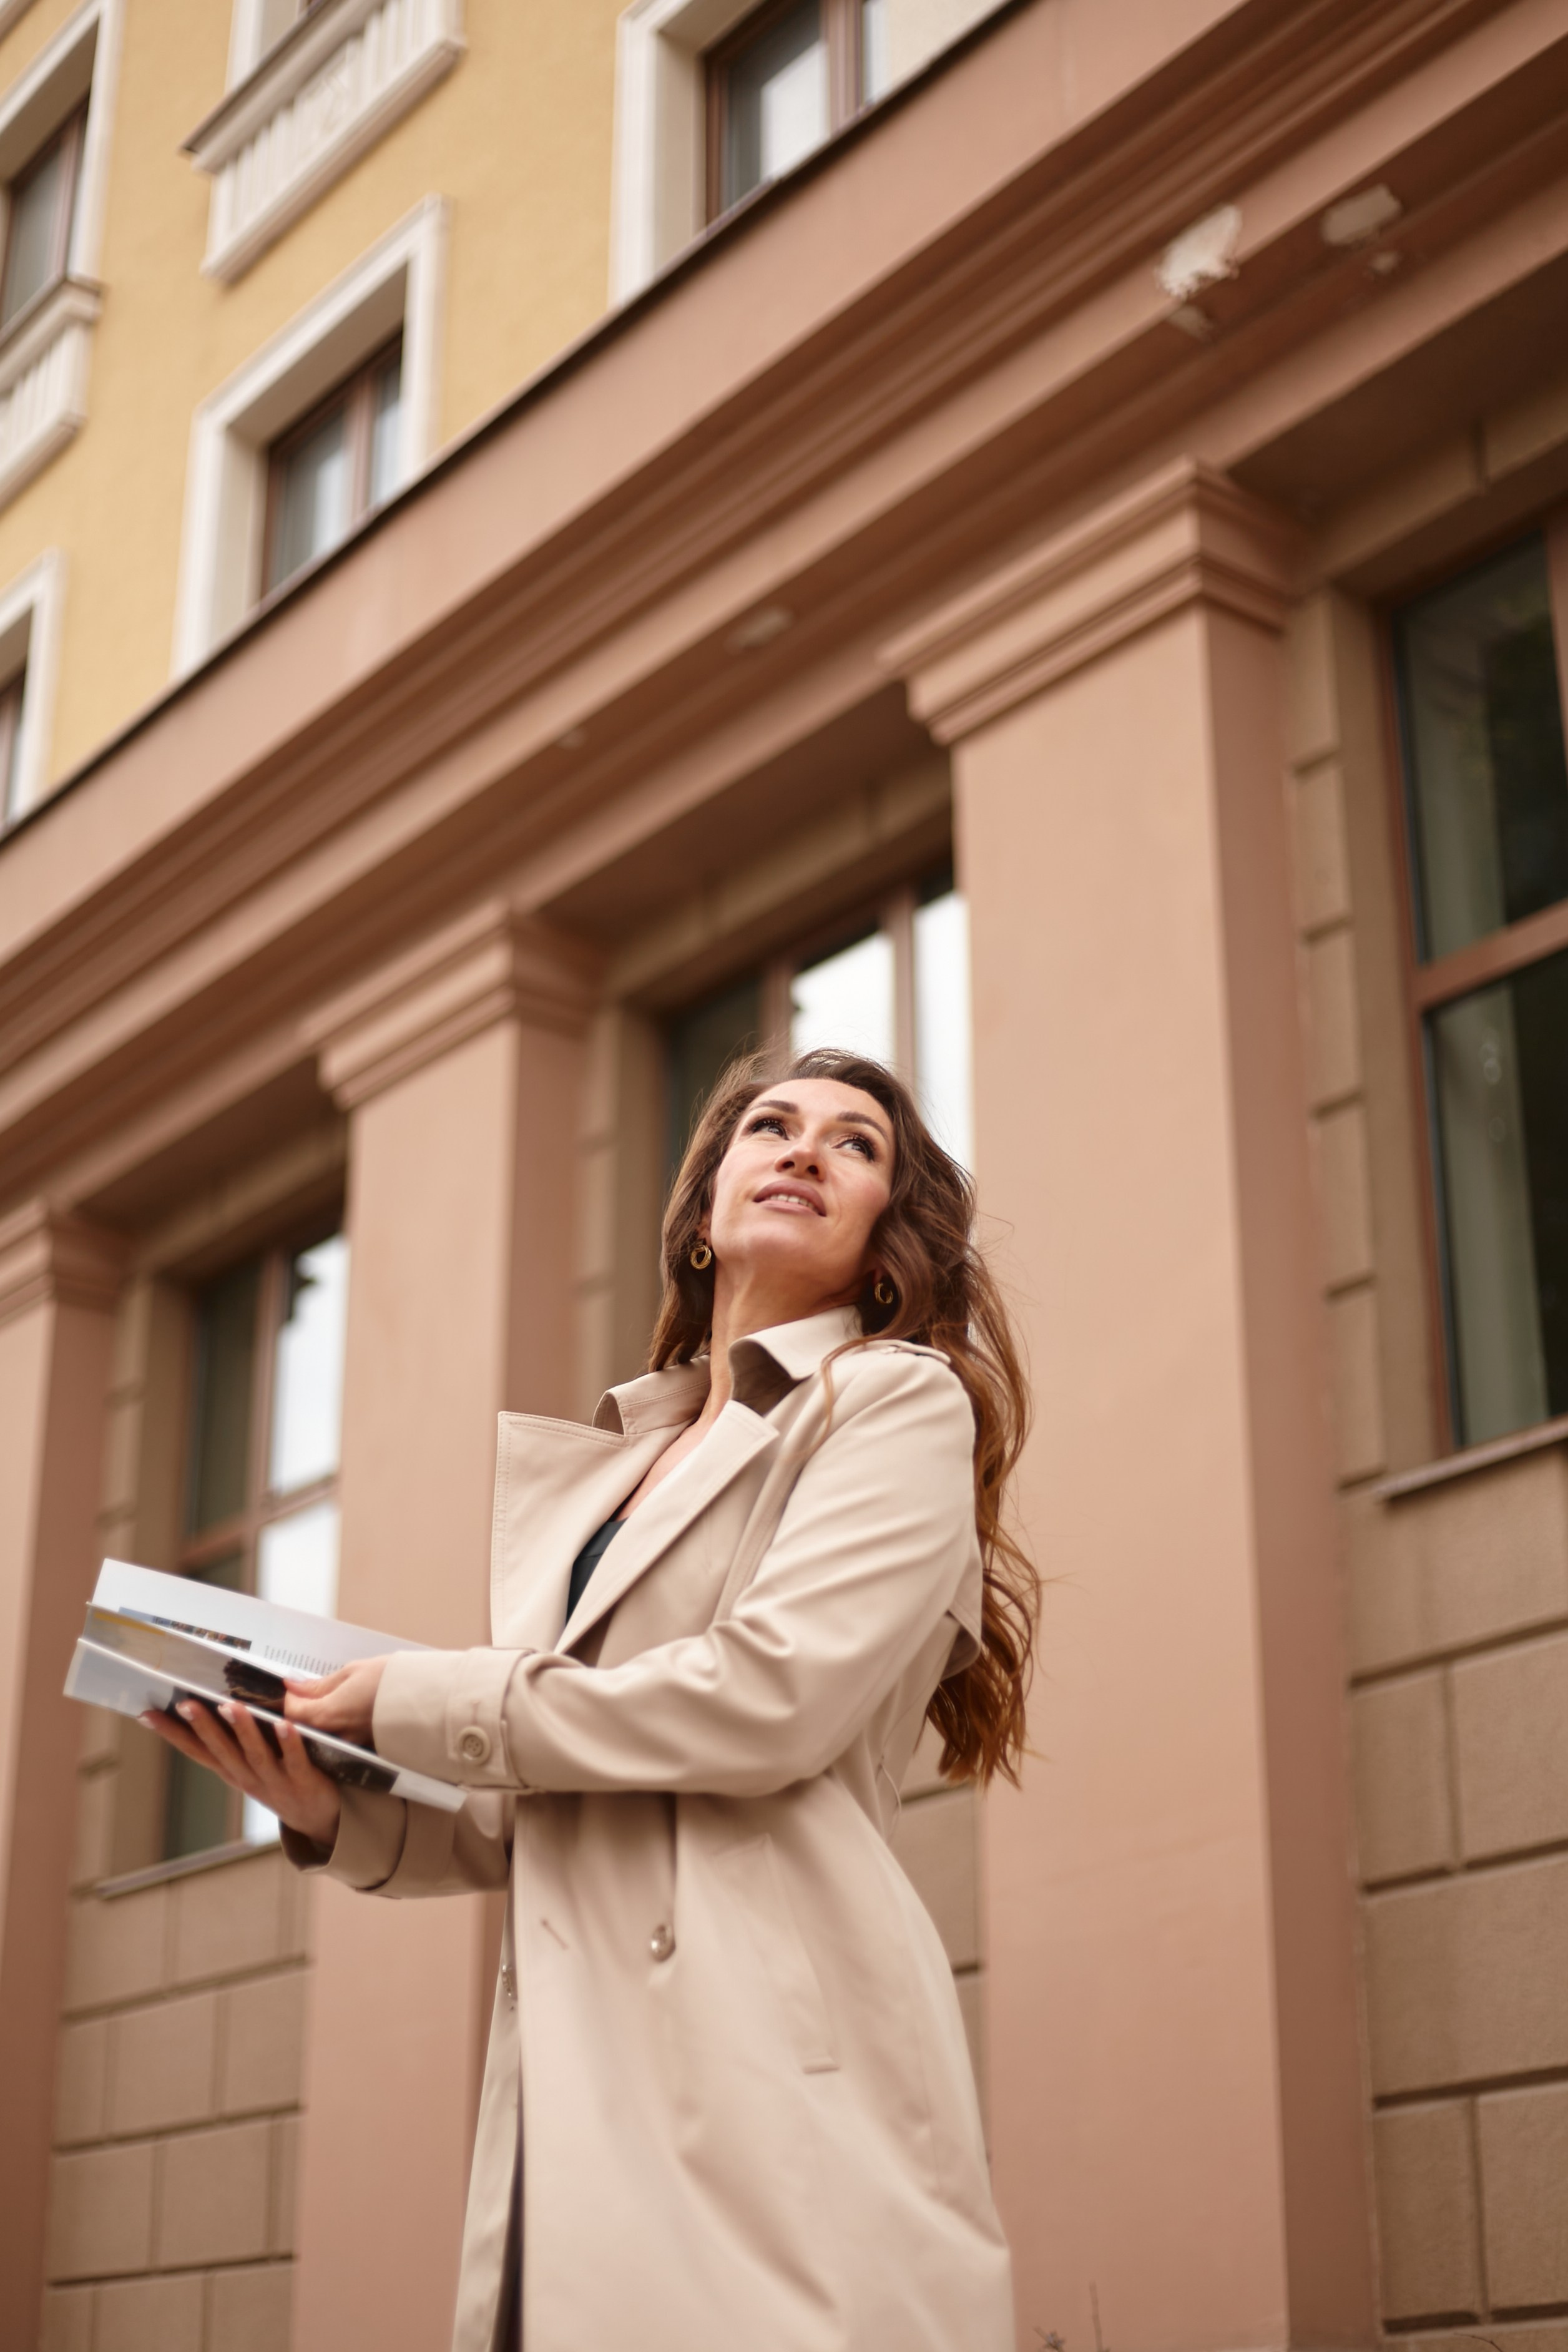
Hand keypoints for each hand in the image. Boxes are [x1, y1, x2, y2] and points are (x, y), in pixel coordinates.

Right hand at [142, 1700, 340, 1848]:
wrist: (317, 1818)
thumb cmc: (281, 1779)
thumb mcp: (249, 1763)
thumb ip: (234, 1737)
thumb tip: (216, 1699)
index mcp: (231, 1770)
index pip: (197, 1750)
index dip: (173, 1734)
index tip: (148, 1714)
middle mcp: (247, 1776)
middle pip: (221, 1750)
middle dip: (203, 1726)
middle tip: (185, 1703)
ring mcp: (274, 1781)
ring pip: (255, 1754)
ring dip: (242, 1730)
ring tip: (229, 1705)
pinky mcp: (302, 1782)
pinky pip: (295, 1761)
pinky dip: (289, 1743)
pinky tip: (285, 1724)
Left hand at [282, 1655, 388, 1744]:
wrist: (427, 1698)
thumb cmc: (390, 1680)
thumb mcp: (352, 1672)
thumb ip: (320, 1684)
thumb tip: (293, 1684)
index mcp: (328, 1714)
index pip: (292, 1712)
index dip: (290, 1698)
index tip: (298, 1686)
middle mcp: (336, 1735)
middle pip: (305, 1727)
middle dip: (302, 1710)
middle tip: (312, 1692)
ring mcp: (351, 1745)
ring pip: (323, 1734)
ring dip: (320, 1719)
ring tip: (332, 1701)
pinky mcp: (365, 1747)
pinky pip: (341, 1739)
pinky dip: (338, 1727)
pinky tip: (347, 1713)